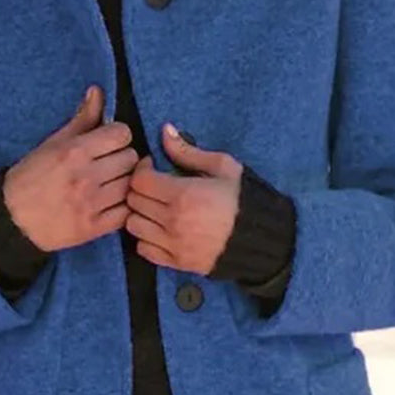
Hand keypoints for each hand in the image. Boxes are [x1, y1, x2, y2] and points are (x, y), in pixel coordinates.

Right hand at [3, 86, 138, 251]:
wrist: (12, 219)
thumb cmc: (31, 177)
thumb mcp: (52, 144)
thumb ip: (81, 119)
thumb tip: (98, 92)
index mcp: (74, 152)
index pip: (122, 134)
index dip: (117, 136)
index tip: (109, 143)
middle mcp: (85, 177)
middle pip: (131, 158)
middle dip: (122, 159)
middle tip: (110, 165)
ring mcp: (91, 204)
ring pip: (131, 185)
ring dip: (125, 183)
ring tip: (111, 184)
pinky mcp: (93, 228)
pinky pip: (126, 212)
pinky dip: (123, 207)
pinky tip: (111, 204)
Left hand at [124, 124, 242, 275]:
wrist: (262, 240)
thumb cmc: (244, 200)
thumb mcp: (223, 167)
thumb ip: (188, 151)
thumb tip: (165, 131)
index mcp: (183, 195)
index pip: (140, 180)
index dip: (142, 170)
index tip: (154, 168)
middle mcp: (173, 221)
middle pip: (133, 202)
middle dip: (140, 189)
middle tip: (155, 187)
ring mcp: (173, 244)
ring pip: (133, 226)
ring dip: (140, 215)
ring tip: (156, 209)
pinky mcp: (176, 262)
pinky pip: (144, 250)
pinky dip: (146, 239)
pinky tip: (160, 230)